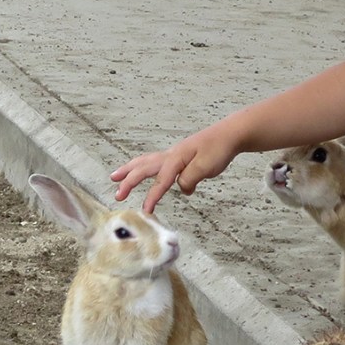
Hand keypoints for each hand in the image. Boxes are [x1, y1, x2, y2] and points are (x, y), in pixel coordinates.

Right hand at [110, 126, 235, 212]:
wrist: (229, 134)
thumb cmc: (219, 148)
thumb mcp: (206, 167)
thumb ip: (190, 179)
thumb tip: (182, 189)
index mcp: (176, 159)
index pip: (161, 181)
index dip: (152, 196)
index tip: (145, 211)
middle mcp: (171, 155)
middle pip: (144, 167)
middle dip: (128, 181)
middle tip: (117, 195)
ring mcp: (173, 154)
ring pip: (145, 162)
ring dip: (129, 170)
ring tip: (115, 177)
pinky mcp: (178, 156)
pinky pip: (155, 162)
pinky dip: (143, 166)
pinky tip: (143, 172)